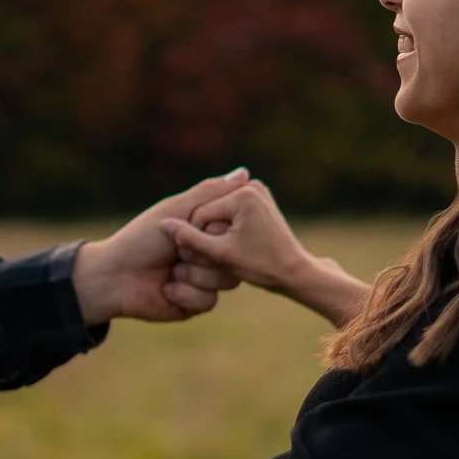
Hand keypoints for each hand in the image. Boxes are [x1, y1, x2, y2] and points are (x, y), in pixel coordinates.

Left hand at [71, 169, 250, 324]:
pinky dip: (185, 294)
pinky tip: (166, 289)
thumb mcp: (176, 210)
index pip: (236, 231)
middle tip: (176, 252)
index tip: (197, 229)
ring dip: (193, 275)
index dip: (218, 232)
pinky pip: (209, 301)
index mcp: (206, 232)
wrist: (115, 277)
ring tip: (170, 270)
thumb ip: (210, 193)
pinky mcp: (196, 304)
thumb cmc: (142, 239)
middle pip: (236, 259)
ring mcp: (204, 281)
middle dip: (203, 256)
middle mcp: (209, 256)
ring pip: (226, 281)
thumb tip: (245, 173)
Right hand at [158, 180, 370, 326]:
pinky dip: (228, 230)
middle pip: (207, 212)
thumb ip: (190, 239)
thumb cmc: (261, 266)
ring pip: (216, 214)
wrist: (294, 271)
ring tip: (233, 251)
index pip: (199, 216)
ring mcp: (256, 191)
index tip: (214, 257)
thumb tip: (164, 225)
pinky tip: (238, 244)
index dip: (200, 240)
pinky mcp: (257, 199)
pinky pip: (229, 213)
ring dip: (216, 234)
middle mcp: (252, 186)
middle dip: (209, 235)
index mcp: (243, 195)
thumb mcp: (221, 255)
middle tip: (224, 256)